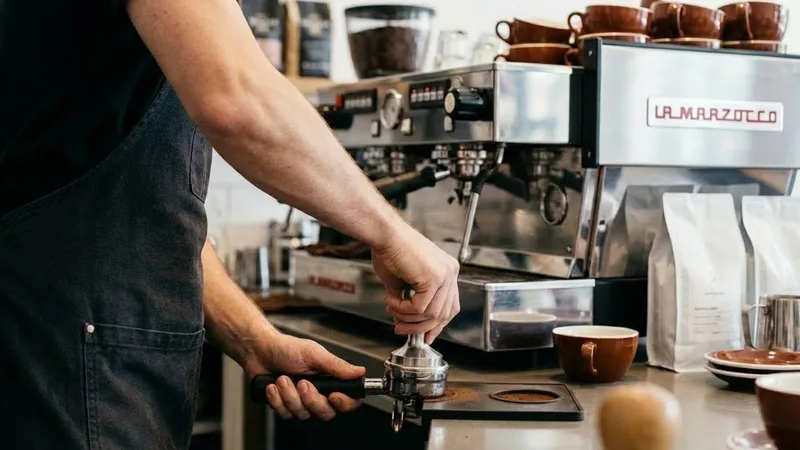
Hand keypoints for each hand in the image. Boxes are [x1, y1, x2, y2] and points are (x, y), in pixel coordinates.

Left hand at [244, 334, 364, 420]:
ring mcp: (301, 403)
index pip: (348, 400)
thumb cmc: (287, 349)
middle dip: (311, 399)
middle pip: (326, 413)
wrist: (260, 351)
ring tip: (282, 378)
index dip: (344, 403)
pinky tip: (273, 386)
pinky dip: (277, 399)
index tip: (334, 395)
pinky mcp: (285, 407)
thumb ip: (336, 365)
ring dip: (290, 396)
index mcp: (329, 380)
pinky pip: (285, 415)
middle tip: (302, 382)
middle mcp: (318, 394)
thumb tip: (359, 372)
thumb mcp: (314, 353)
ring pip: (303, 415)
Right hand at [371, 225, 459, 342]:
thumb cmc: (390, 250)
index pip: (450, 306)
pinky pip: (421, 308)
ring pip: (432, 314)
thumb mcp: (404, 283)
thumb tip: (407, 321)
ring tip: (392, 308)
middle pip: (444, 314)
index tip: (425, 335)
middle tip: (401, 328)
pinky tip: (393, 300)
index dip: (437, 325)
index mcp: (447, 271)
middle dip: (421, 327)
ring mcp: (445, 274)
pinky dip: (404, 309)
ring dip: (408, 317)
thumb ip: (411, 301)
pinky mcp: (434, 278)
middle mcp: (450, 272)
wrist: (384, 235)